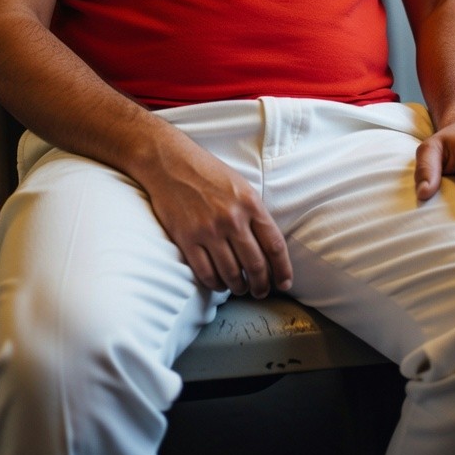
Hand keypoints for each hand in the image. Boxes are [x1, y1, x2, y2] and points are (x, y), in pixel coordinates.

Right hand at [145, 133, 292, 297]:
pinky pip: (205, 273)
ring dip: (239, 287)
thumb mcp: (241, 186)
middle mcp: (232, 218)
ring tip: (240, 288)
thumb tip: (267, 248)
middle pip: (255, 265)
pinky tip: (218, 284)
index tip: (284, 283)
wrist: (170, 162)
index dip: (282, 270)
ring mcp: (209, 230)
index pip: (275, 246)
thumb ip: (254, 214)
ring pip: (232, 274)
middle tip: (260, 292)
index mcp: (251, 204)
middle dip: (261, 285)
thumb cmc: (207, 173)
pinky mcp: (186, 238)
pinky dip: (215, 284)